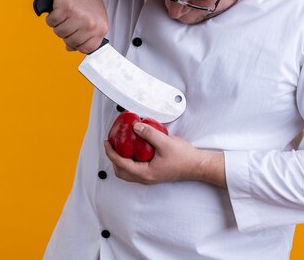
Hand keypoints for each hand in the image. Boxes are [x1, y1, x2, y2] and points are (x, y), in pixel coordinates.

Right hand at [45, 0, 108, 53]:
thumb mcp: (93, 19)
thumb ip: (86, 36)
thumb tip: (70, 48)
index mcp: (101, 27)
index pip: (87, 48)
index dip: (77, 45)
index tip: (74, 38)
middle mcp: (91, 23)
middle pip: (71, 42)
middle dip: (66, 34)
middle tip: (69, 21)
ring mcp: (79, 16)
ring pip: (60, 33)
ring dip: (58, 25)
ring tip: (65, 15)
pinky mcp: (65, 9)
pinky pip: (52, 23)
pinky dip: (51, 17)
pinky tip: (59, 9)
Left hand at [103, 122, 225, 187]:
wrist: (197, 165)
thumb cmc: (184, 158)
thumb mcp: (165, 142)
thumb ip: (149, 134)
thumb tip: (135, 127)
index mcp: (145, 173)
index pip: (121, 163)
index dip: (111, 152)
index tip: (106, 142)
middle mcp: (145, 178)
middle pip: (121, 171)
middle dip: (113, 158)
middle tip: (111, 144)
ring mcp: (149, 177)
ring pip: (128, 172)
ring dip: (121, 160)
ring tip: (121, 146)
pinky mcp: (154, 173)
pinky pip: (135, 169)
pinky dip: (130, 160)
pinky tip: (134, 149)